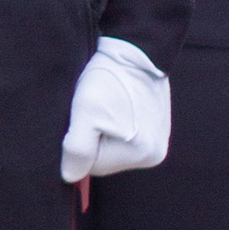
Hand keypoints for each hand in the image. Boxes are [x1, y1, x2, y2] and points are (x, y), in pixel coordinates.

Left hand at [61, 37, 169, 181]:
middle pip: (106, 159)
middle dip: (91, 138)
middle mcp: (155, 154)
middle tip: (89, 110)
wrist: (135, 52)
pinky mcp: (157, 129)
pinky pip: (126, 136)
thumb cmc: (107, 80)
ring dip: (102, 131)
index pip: (94, 166)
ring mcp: (159, 142)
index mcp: (141, 154)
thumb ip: (77, 148)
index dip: (78, 144)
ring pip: (114, 148)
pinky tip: (112, 106)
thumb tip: (70, 177)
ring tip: (102, 106)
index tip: (79, 119)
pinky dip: (114, 124)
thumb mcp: (84, 112)